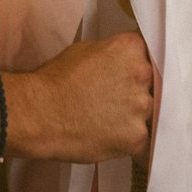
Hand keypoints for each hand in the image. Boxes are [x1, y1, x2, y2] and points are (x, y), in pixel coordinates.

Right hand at [0, 32, 153, 163]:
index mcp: (130, 49)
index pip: (149, 53)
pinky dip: (132, 142)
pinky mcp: (136, 136)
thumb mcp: (85, 50)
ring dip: (135, 117)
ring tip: (109, 121)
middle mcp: (142, 74)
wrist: (39, 113)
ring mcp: (141, 107)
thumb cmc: (55, 80)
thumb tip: (124, 62)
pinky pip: (145, 141)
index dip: (137, 65)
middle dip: (138, 91)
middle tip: (115, 99)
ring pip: (149, 112)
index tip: (130, 74)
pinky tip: (116, 140)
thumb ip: (114, 54)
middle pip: (152, 84)